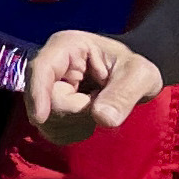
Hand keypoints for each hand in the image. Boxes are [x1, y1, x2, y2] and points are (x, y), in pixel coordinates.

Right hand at [25, 28, 164, 143]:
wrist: (133, 81)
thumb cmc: (136, 70)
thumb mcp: (140, 76)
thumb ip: (124, 95)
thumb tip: (101, 117)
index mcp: (66, 46)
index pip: (41, 68)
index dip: (38, 92)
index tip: (40, 118)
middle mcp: (50, 65)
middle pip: (44, 98)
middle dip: (73, 112)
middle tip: (101, 105)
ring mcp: (46, 87)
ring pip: (46, 118)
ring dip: (74, 124)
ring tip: (97, 110)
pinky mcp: (48, 106)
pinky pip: (51, 129)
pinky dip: (72, 131)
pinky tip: (87, 120)